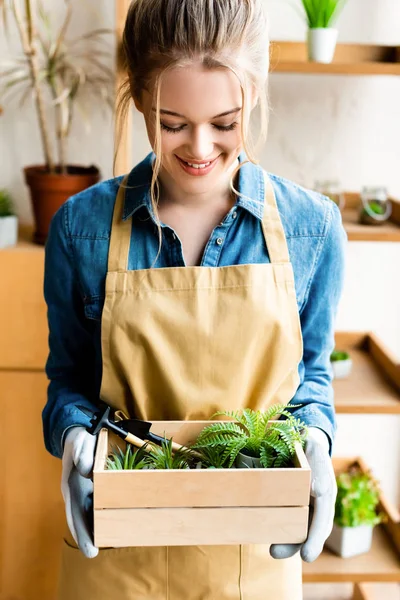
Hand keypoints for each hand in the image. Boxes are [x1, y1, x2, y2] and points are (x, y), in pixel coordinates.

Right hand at [61, 426, 98, 557]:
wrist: (81, 433)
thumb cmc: (80, 439)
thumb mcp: (80, 441)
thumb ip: (81, 452)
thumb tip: (85, 470)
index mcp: (70, 484)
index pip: (73, 511)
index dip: (79, 529)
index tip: (86, 545)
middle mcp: (76, 492)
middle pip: (79, 518)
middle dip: (85, 536)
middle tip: (92, 553)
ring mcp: (84, 491)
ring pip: (88, 515)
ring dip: (94, 530)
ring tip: (103, 546)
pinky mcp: (92, 488)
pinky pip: (97, 505)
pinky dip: (102, 517)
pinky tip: (112, 525)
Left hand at [270, 427, 336, 562]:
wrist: (301, 439)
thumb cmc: (308, 444)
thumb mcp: (314, 446)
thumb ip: (318, 462)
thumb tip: (317, 491)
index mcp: (326, 492)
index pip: (323, 518)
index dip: (315, 538)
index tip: (307, 556)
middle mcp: (317, 503)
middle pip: (311, 530)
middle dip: (298, 545)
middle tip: (279, 554)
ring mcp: (304, 505)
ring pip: (299, 529)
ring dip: (288, 543)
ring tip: (273, 552)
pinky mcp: (290, 502)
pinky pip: (286, 518)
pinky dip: (277, 528)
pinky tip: (264, 534)